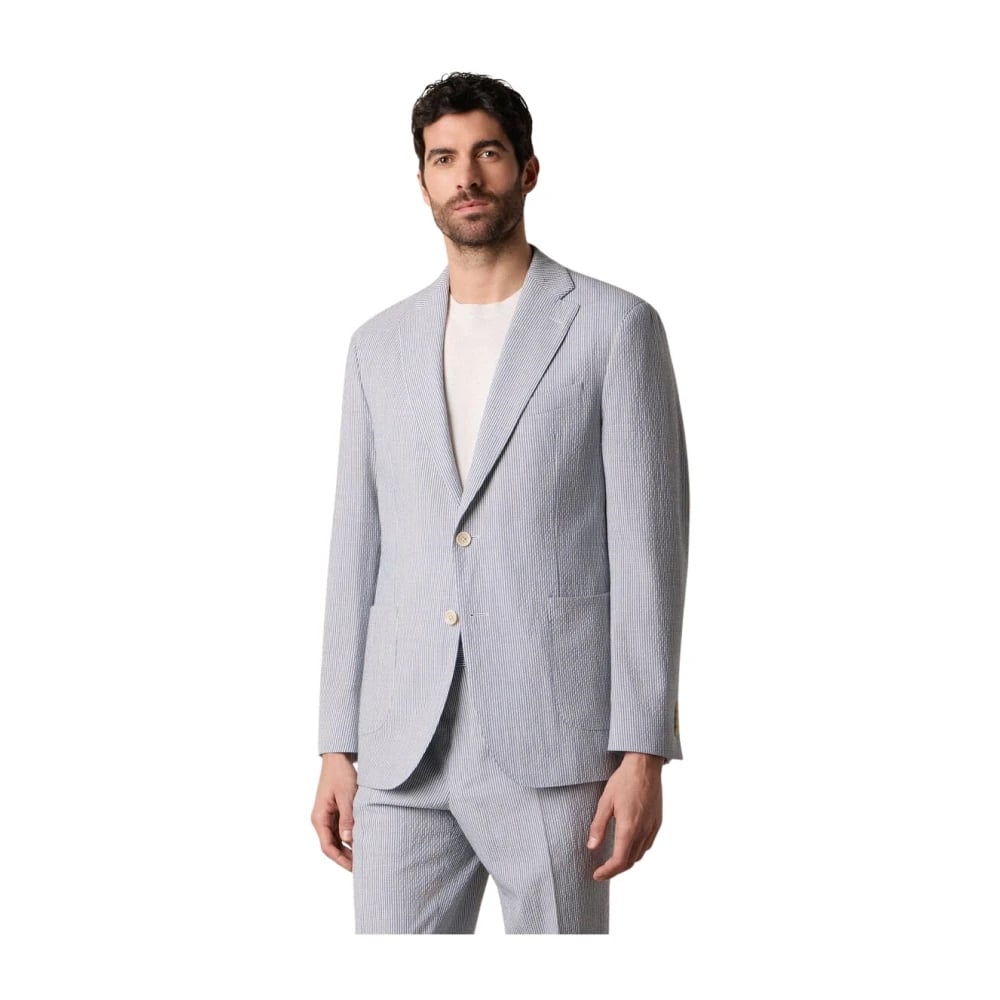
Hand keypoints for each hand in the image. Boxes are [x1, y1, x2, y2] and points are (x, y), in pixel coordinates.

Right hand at [311, 753, 357, 871]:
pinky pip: (341, 830)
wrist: (338, 758)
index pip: (328, 847)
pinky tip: (361, 842)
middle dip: (346, 858)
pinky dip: (350, 837)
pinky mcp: (335, 812)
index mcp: (319, 818)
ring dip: (349, 848)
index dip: (341, 860)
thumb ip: (347, 818)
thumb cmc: (340, 774)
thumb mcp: (346, 796)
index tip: (354, 868)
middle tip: (363, 867)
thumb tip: (348, 840)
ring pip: (337, 839)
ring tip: (364, 857)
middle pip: (332, 846)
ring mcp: (328, 817)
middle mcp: (322, 820)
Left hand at [588, 752, 662, 879]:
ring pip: (640, 854)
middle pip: (630, 861)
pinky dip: (637, 851)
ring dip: (627, 861)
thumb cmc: (624, 780)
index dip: (607, 872)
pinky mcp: (658, 822)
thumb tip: (592, 847)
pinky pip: (648, 844)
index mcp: (629, 828)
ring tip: (613, 860)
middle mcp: (644, 831)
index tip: (597, 875)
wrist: (645, 766)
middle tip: (602, 871)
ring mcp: (653, 827)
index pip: (619, 861)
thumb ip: (598, 826)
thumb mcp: (605, 801)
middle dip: (615, 869)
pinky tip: (629, 845)